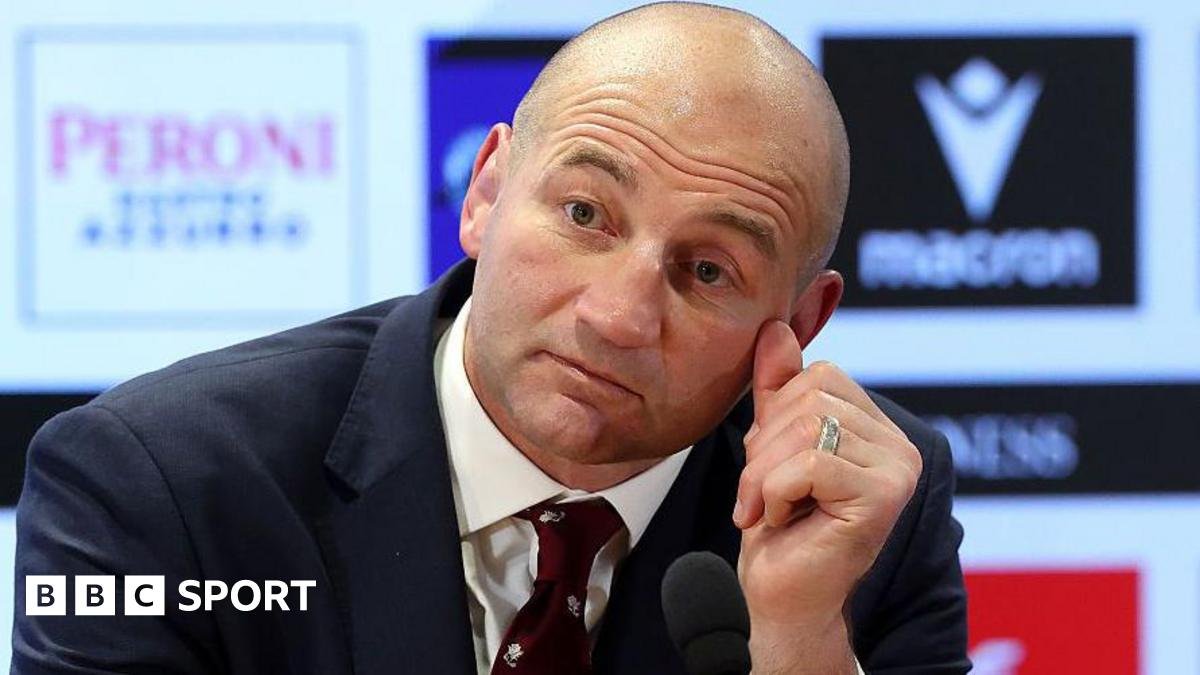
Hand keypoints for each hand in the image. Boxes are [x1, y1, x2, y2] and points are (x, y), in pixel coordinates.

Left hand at [734, 320, 922, 673]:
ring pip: (808, 429)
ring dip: (764, 473)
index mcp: (878, 429)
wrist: (780, 597)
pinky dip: (775, 492)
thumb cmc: (779, 526)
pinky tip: (780, 521)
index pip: (821, 376)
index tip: (767, 466)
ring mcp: (897, 472)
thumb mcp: (770, 446)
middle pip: (811, 399)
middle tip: (762, 494)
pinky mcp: (883, 498)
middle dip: (765, 447)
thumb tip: (776, 328)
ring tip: (768, 508)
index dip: (777, 413)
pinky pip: (809, 463)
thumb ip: (778, 389)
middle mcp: (900, 447)